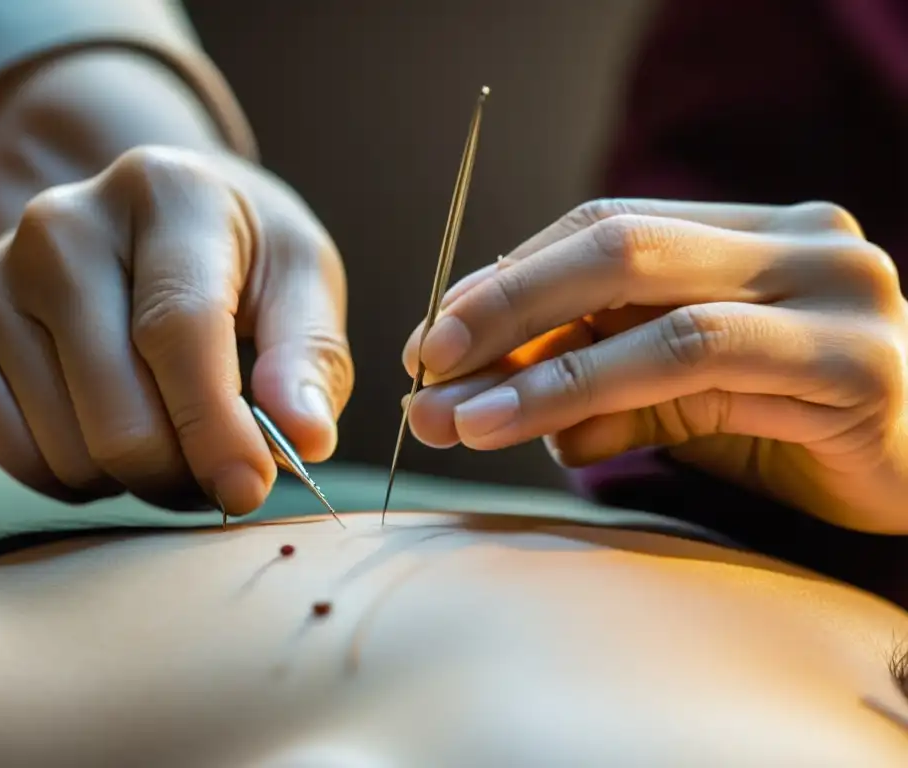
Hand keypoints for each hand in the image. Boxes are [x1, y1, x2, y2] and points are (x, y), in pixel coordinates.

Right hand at [0, 146, 351, 513]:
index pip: (179, 329)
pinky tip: (110, 433)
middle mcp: (63, 224)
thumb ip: (311, 355)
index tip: (249, 489)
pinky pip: (14, 456)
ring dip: (135, 477)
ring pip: (69, 449)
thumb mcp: (300, 279)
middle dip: (184, 470)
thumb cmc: (239, 257)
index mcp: (165, 192)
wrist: (148, 221)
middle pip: (118, 413)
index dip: (216, 428)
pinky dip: (75, 477)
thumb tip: (308, 436)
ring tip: (171, 433)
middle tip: (221, 467)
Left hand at [402, 199, 907, 533]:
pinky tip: (539, 433)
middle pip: (613, 243)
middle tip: (427, 358)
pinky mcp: (850, 360)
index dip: (507, 278)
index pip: (601, 229)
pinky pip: (695, 360)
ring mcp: (832, 290)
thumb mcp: (672, 399)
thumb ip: (588, 384)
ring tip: (457, 415)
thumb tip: (470, 401)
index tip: (433, 337)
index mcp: (746, 232)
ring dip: (535, 364)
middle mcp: (794, 239)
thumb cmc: (790, 431)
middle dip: (503, 301)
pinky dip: (598, 391)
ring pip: (647, 304)